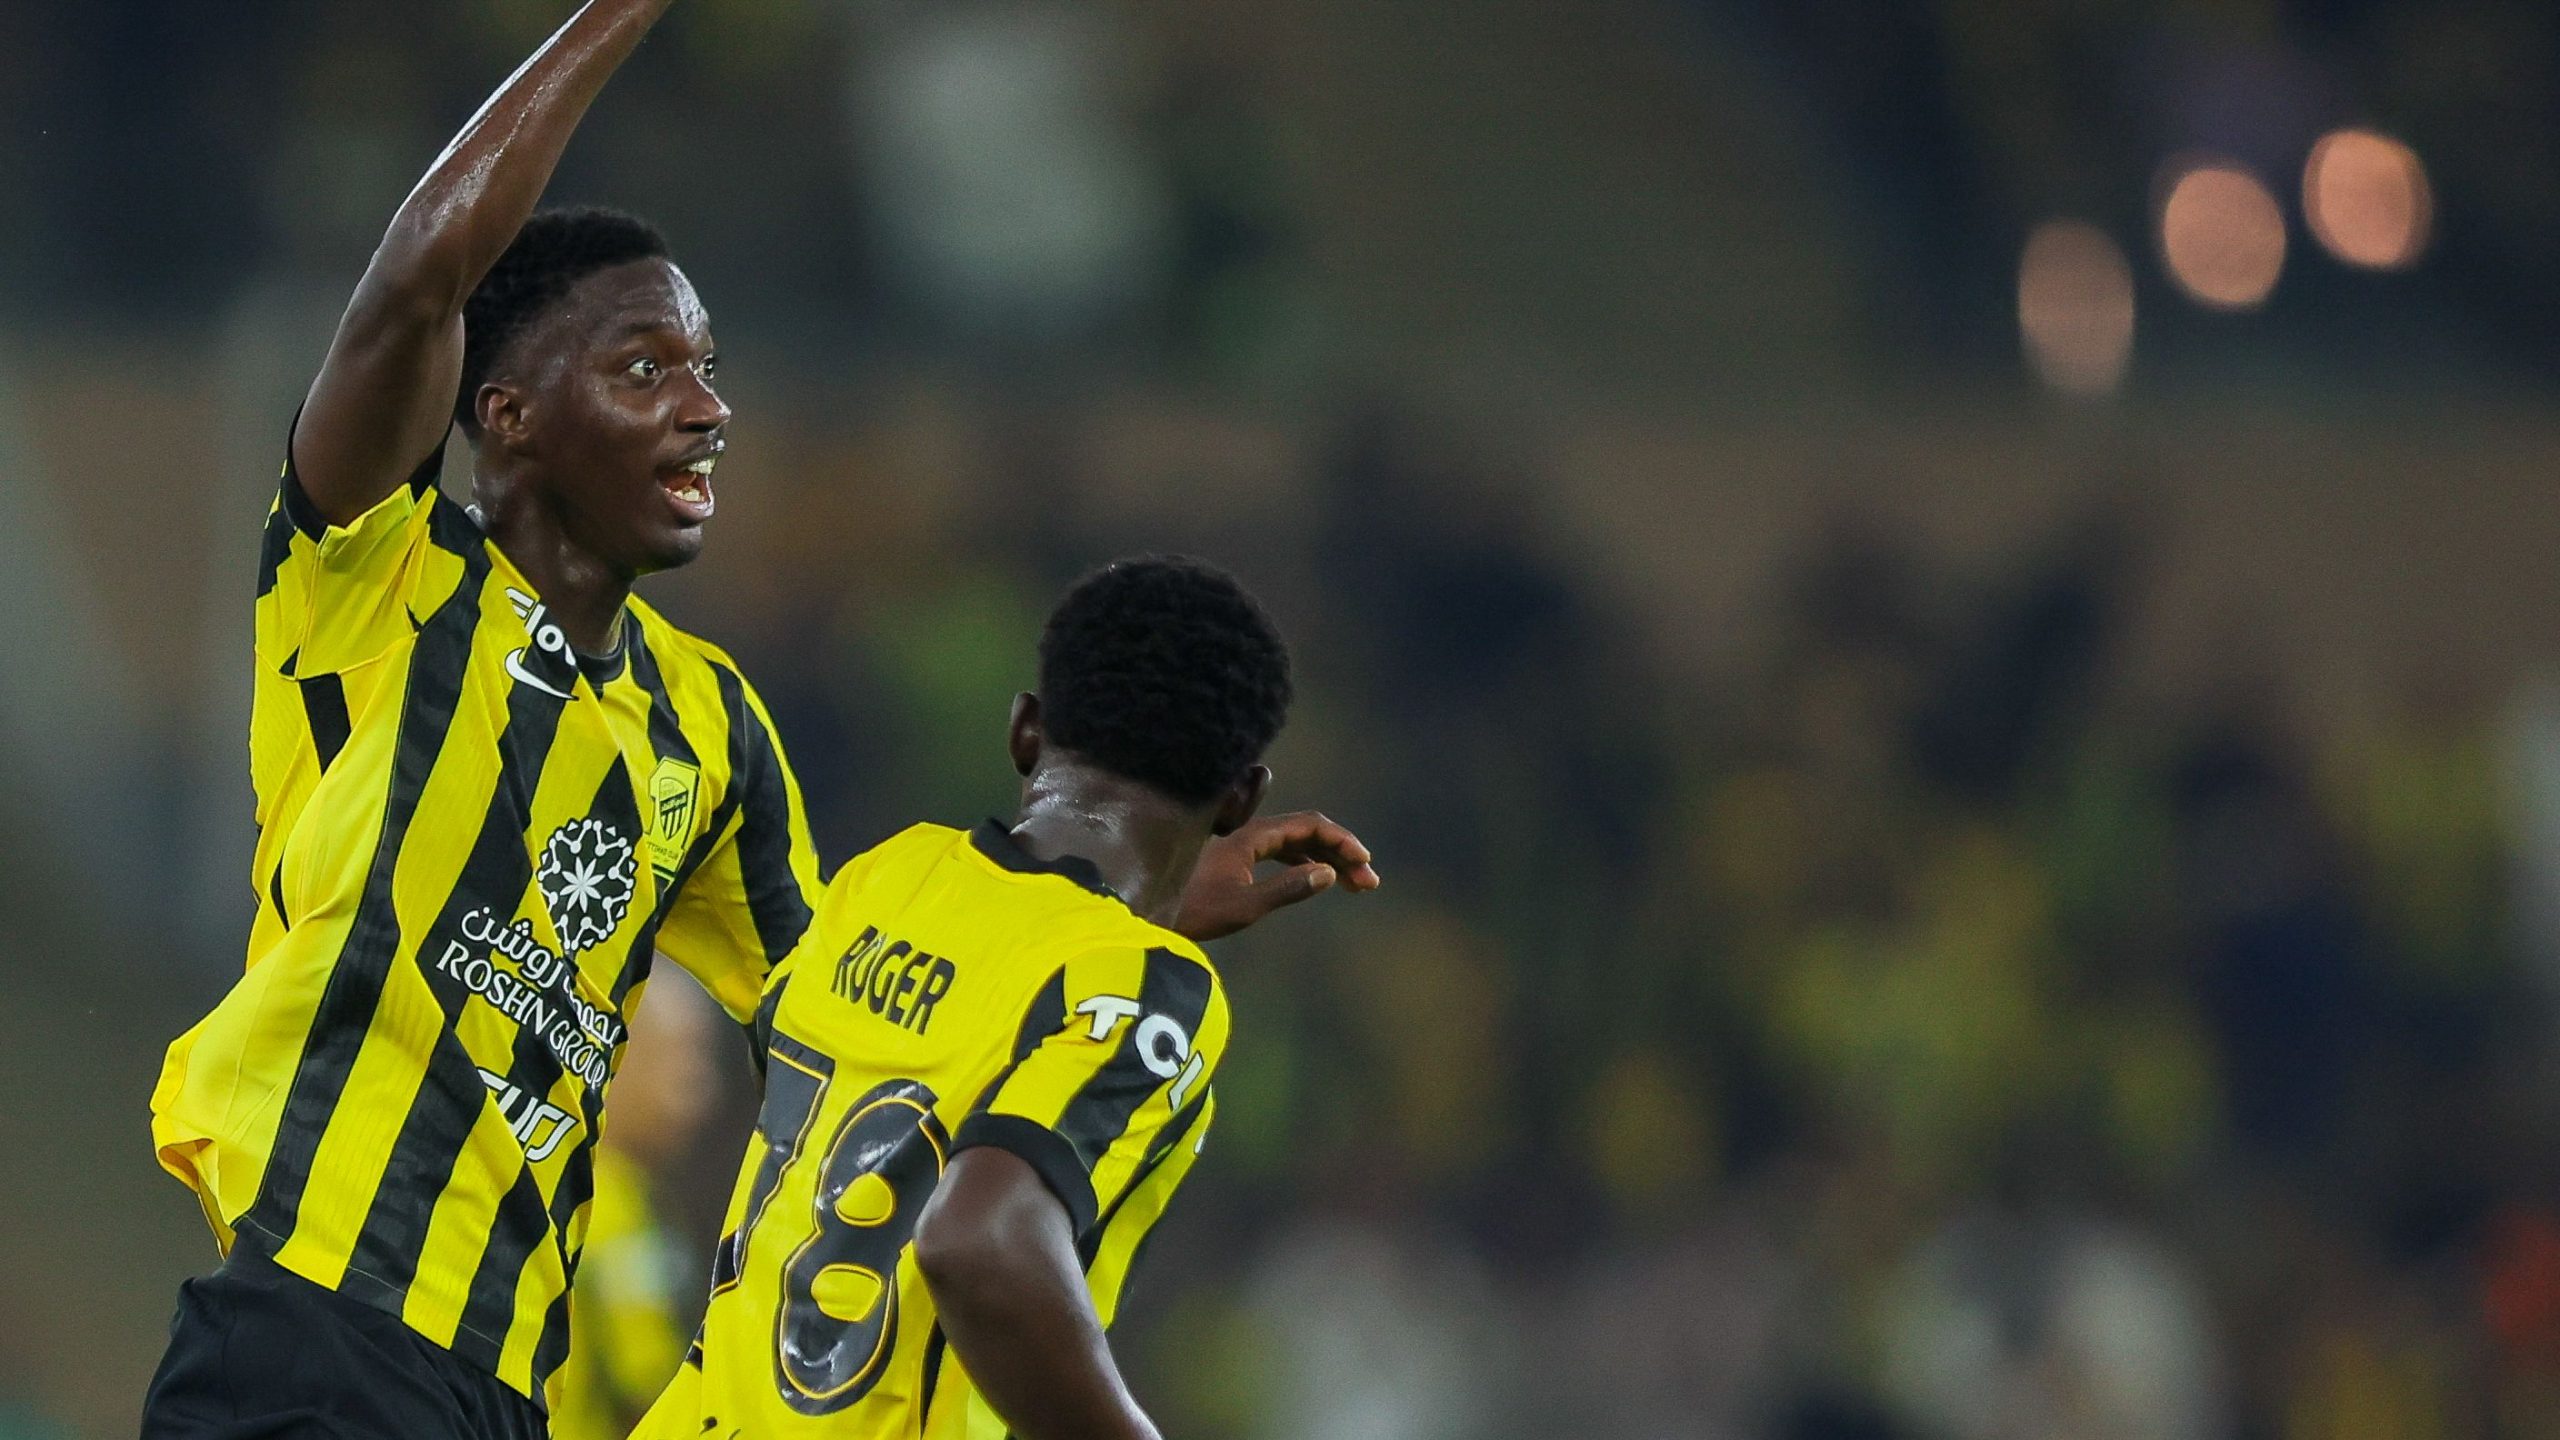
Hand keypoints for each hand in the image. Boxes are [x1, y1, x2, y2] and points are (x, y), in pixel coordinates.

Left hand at [1172, 810, 1380, 941]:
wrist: (1149, 915)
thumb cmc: (1194, 913)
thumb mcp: (1245, 907)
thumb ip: (1288, 889)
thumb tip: (1330, 874)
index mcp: (1253, 837)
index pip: (1309, 826)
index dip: (1342, 841)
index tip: (1364, 863)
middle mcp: (1250, 834)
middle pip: (1307, 832)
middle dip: (1342, 853)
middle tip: (1369, 882)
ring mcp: (1243, 846)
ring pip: (1297, 843)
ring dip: (1328, 859)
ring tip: (1356, 884)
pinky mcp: (1238, 860)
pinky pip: (1282, 853)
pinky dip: (1307, 864)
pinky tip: (1321, 878)